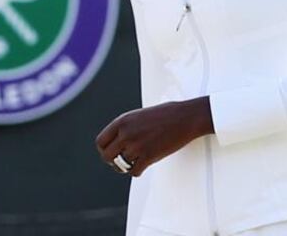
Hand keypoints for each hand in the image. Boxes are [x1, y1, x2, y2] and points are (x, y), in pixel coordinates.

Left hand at [96, 97, 213, 176]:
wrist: (185, 117)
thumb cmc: (165, 115)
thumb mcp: (138, 116)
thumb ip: (125, 127)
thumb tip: (117, 141)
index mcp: (122, 121)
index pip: (101, 141)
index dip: (104, 150)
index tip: (112, 153)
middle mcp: (126, 133)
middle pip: (107, 156)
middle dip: (113, 161)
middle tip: (120, 162)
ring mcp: (137, 145)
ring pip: (120, 165)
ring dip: (125, 167)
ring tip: (132, 164)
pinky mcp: (149, 156)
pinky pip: (134, 171)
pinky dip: (137, 171)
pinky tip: (142, 167)